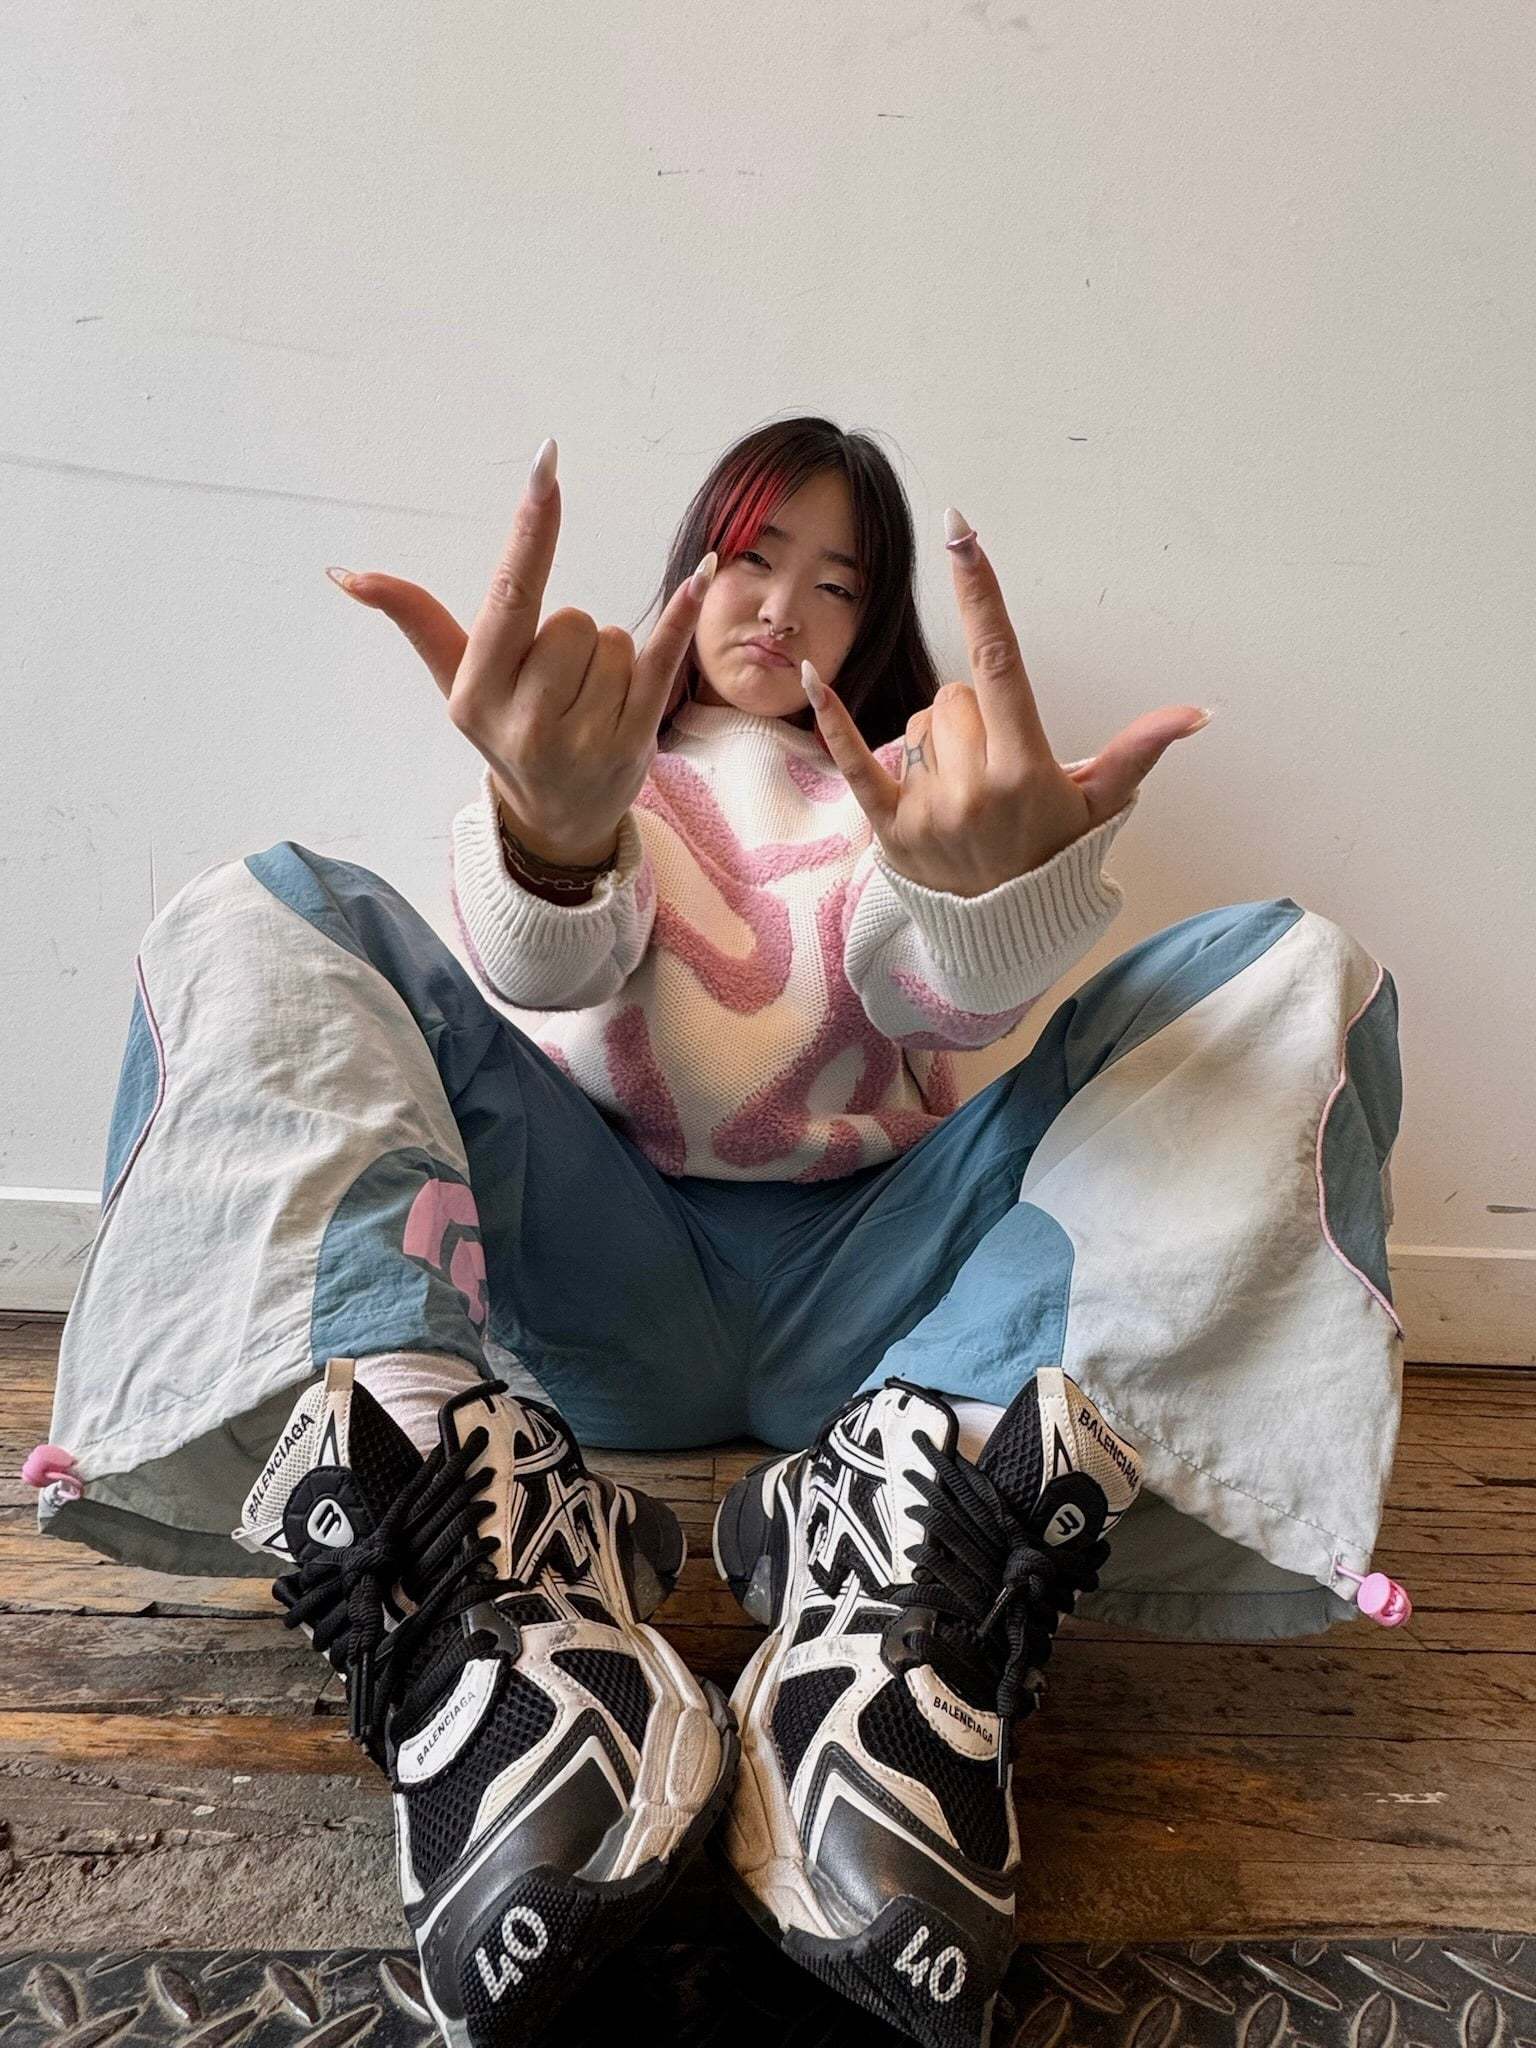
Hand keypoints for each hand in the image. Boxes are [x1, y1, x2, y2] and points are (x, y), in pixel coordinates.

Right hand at [325, 441, 712, 865]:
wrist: (557, 820)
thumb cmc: (507, 731)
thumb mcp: (456, 681)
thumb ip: (415, 619)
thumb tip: (347, 574)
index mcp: (478, 692)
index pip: (511, 595)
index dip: (531, 528)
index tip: (547, 464)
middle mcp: (528, 719)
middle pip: (572, 617)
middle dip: (571, 636)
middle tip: (559, 682)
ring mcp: (584, 736)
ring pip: (614, 638)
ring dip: (609, 657)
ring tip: (589, 701)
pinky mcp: (635, 740)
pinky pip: (664, 655)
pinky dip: (683, 614)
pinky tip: (703, 574)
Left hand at [799, 511, 1211, 896]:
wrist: (1005, 935)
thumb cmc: (1053, 856)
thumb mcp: (1099, 805)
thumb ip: (1139, 751)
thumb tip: (1198, 714)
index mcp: (1024, 769)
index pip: (999, 660)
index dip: (981, 593)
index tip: (962, 534)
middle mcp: (974, 786)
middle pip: (955, 695)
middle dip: (974, 714)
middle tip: (994, 766)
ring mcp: (928, 807)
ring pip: (918, 723)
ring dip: (937, 742)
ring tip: (963, 793)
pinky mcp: (888, 826)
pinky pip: (852, 759)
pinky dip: (832, 718)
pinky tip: (809, 672)